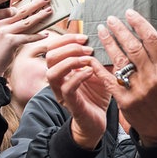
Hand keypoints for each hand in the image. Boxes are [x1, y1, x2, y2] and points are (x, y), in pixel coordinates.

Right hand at [0, 0, 53, 76]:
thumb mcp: (2, 34)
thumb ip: (12, 26)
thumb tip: (31, 18)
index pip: (12, 6)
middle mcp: (0, 24)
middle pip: (21, 11)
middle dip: (36, 3)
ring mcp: (4, 33)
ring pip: (26, 22)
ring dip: (40, 16)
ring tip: (50, 11)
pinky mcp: (10, 42)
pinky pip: (27, 37)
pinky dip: (37, 36)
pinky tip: (46, 34)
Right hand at [45, 34, 110, 149]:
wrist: (99, 120)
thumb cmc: (98, 95)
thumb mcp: (101, 71)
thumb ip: (99, 57)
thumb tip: (106, 39)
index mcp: (63, 69)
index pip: (54, 48)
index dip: (67, 39)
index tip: (84, 37)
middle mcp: (59, 80)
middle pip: (50, 56)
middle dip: (69, 47)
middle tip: (88, 48)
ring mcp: (62, 92)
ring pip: (52, 72)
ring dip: (71, 61)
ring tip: (88, 60)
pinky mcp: (71, 104)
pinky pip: (67, 88)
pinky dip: (78, 77)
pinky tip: (91, 72)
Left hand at [92, 10, 156, 146]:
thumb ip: (156, 57)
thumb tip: (141, 32)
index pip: (152, 40)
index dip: (139, 24)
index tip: (129, 13)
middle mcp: (153, 78)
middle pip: (134, 47)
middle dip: (120, 30)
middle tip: (111, 19)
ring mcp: (138, 89)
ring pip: (120, 60)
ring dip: (108, 43)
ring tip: (101, 31)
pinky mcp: (124, 100)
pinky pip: (108, 78)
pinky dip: (99, 66)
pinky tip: (92, 57)